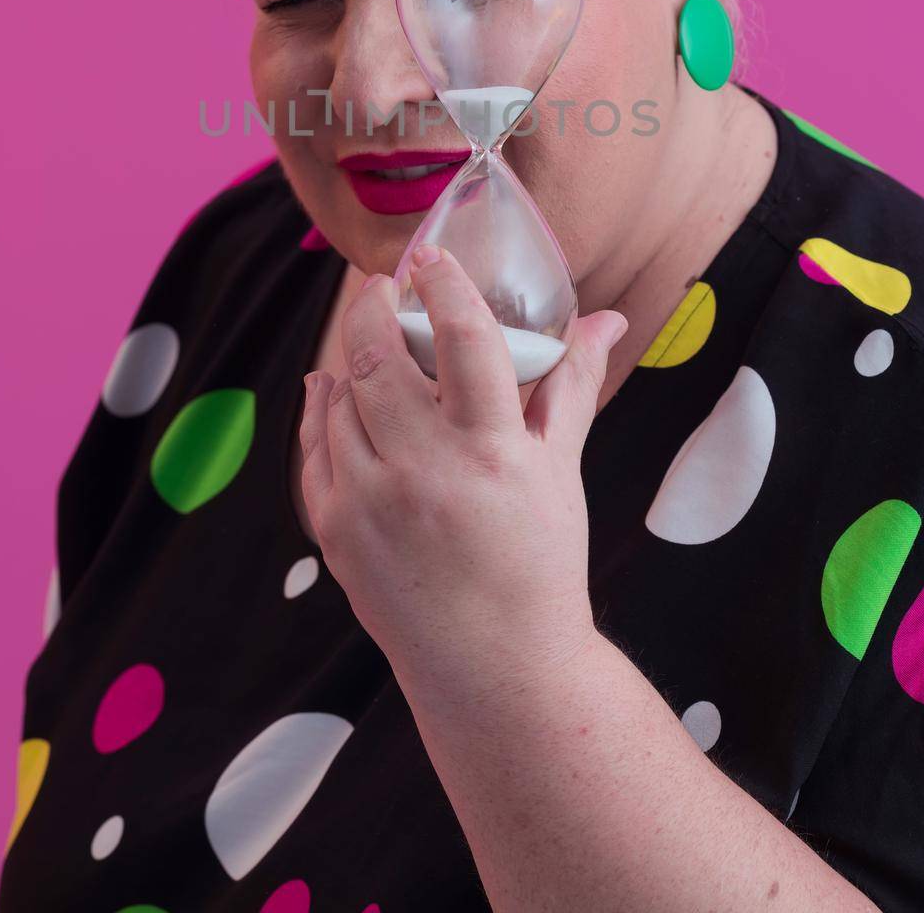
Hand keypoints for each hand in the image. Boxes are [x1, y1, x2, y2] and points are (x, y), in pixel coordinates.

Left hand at [298, 244, 627, 706]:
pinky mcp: (334, 530)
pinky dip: (321, 409)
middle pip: (377, 356)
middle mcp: (424, 472)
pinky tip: (333, 388)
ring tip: (371, 340)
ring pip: (341, 396)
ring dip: (351, 357)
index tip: (429, 257)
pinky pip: (314, 447)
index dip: (442, 285)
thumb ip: (573, 383)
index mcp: (491, 451)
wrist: (496, 668)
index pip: (461, 340)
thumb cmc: (540, 561)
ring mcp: (370, 503)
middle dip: (372, 305)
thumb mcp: (562, 469)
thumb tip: (609, 316)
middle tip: (383, 285)